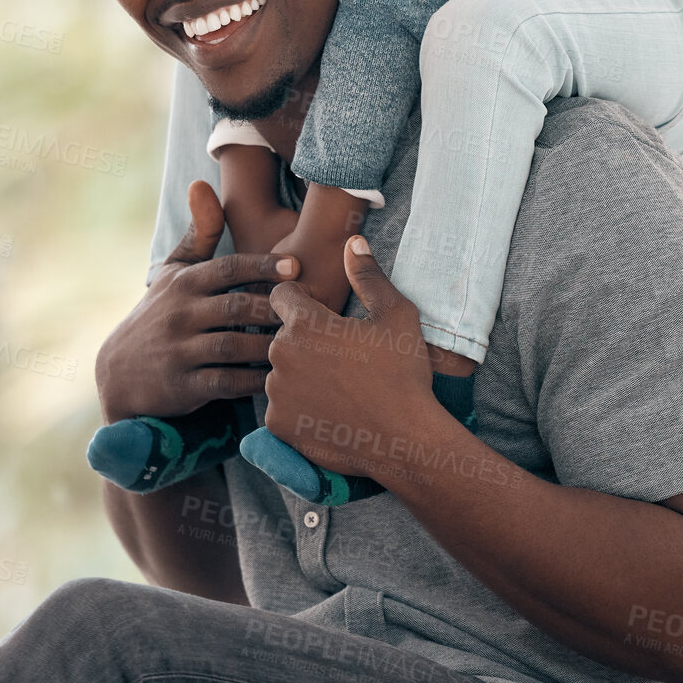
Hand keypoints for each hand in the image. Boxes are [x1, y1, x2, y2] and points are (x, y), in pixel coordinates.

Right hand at [95, 181, 298, 424]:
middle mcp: (180, 314)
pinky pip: (226, 383)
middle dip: (275, 308)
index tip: (296, 266)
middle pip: (236, 307)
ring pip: (233, 346)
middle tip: (312, 311)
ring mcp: (180, 351)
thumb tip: (202, 184)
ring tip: (304, 344)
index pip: (228, 268)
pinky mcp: (183, 386)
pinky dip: (254, 382)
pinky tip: (279, 378)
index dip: (263, 266)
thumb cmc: (159, 312)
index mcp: (184, 283)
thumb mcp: (173, 271)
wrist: (118, 371)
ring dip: (269, 346)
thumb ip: (199, 233)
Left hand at [262, 236, 440, 482]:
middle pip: (282, 336)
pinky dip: (299, 408)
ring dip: (300, 374)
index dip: (304, 301)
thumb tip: (353, 242)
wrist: (406, 440)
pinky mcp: (278, 425)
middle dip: (304, 341)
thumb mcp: (395, 315)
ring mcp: (277, 393)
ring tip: (340, 387)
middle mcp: (280, 355)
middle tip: (343, 358)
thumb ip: (367, 275)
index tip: (328, 318)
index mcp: (304, 323)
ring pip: (281, 372)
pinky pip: (281, 406)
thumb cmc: (402, 373)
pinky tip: (331, 410)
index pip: (282, 295)